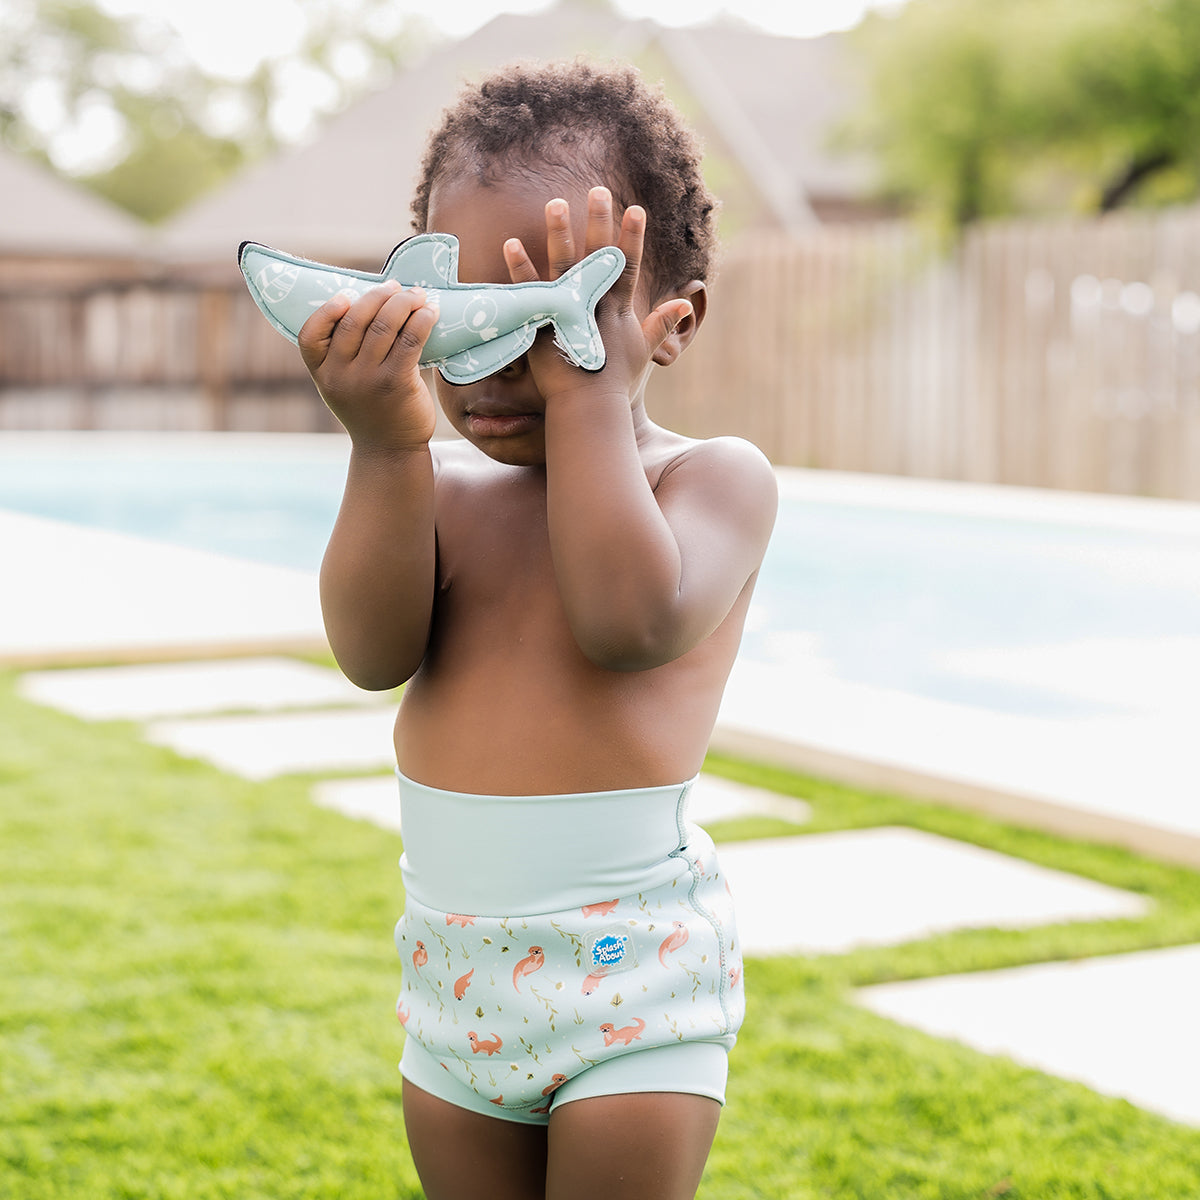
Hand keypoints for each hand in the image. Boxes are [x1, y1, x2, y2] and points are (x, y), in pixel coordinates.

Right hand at [298, 282, 439, 449]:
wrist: (390, 449)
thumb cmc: (371, 408)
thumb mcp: (345, 384)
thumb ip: (347, 352)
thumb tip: (376, 303)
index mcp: (322, 373)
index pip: (310, 335)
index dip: (326, 310)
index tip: (346, 295)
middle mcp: (340, 376)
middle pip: (354, 321)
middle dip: (377, 297)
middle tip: (395, 286)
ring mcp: (367, 380)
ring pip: (383, 326)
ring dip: (403, 303)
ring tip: (417, 295)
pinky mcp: (396, 384)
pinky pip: (409, 341)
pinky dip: (421, 321)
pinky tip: (430, 313)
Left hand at [501, 187, 694, 404]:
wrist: (588, 408)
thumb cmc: (615, 385)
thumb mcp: (643, 353)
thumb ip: (661, 325)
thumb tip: (684, 305)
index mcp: (618, 311)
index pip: (627, 267)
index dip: (631, 238)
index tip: (635, 209)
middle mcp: (595, 306)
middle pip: (597, 257)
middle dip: (599, 222)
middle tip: (598, 189)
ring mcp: (569, 313)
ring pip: (564, 266)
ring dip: (559, 233)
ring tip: (554, 203)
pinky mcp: (544, 324)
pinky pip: (530, 291)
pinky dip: (521, 269)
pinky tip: (511, 244)